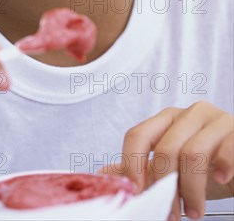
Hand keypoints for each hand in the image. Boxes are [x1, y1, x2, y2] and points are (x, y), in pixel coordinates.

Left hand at [100, 103, 232, 219]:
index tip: (136, 194)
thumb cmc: (209, 162)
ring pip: (193, 154)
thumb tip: (103, 174)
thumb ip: (142, 167)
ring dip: (191, 191)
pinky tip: (220, 180)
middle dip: (164, 188)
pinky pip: (225, 151)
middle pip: (164, 149)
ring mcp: (216, 120)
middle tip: (170, 215)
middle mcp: (190, 114)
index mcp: (168, 119)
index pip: (137, 136)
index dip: (132, 166)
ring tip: (194, 211)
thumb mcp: (174, 165)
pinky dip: (221, 170)